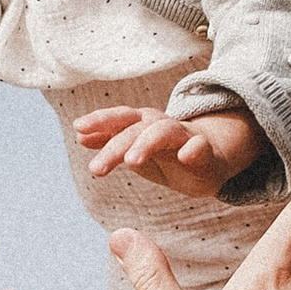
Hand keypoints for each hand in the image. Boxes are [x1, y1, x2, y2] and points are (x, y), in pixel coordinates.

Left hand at [74, 105, 268, 192]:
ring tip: (132, 162)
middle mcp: (161, 126)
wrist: (212, 159)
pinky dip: (194, 149)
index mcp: (142, 125)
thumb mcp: (137, 150)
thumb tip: (80, 136)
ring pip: (164, 132)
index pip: (119, 120)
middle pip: (136, 129)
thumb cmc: (168, 155)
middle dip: (114, 146)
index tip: (78, 130)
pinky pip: (200, 147)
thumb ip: (111, 142)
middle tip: (95, 169)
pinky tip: (186, 155)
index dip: (99, 121)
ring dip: (147, 144)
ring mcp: (184, 137)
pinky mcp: (205, 151)